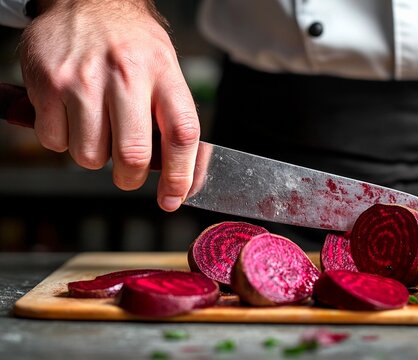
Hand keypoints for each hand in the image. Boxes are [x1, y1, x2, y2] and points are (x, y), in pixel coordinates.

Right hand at [19, 0, 199, 211]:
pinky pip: (55, 142)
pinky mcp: (48, 85)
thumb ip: (172, 116)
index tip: (173, 197)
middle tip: (128, 174)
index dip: (181, 174)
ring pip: (89, 156)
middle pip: (132, 156)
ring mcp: (83, 80)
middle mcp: (125, 75)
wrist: (87, 0)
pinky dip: (63, 140)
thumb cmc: (131, 42)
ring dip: (94, 156)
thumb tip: (181, 171)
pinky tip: (72, 116)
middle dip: (130, 178)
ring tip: (98, 127)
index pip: (182, 134)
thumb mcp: (165, 67)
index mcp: (163, 73)